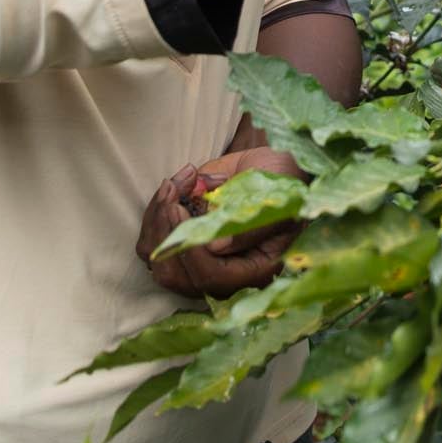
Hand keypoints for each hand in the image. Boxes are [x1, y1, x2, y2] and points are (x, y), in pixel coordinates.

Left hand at [137, 145, 303, 296]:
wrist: (278, 165)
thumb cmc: (288, 184)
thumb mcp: (281, 202)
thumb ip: (252, 228)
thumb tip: (214, 247)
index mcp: (251, 272)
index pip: (209, 277)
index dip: (189, 250)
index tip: (180, 210)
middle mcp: (221, 270)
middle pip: (173, 274)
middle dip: (164, 232)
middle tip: (172, 193)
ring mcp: (198, 254)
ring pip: (154, 255)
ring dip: (157, 214)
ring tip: (178, 182)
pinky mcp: (183, 234)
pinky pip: (154, 232)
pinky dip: (158, 204)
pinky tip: (184, 179)